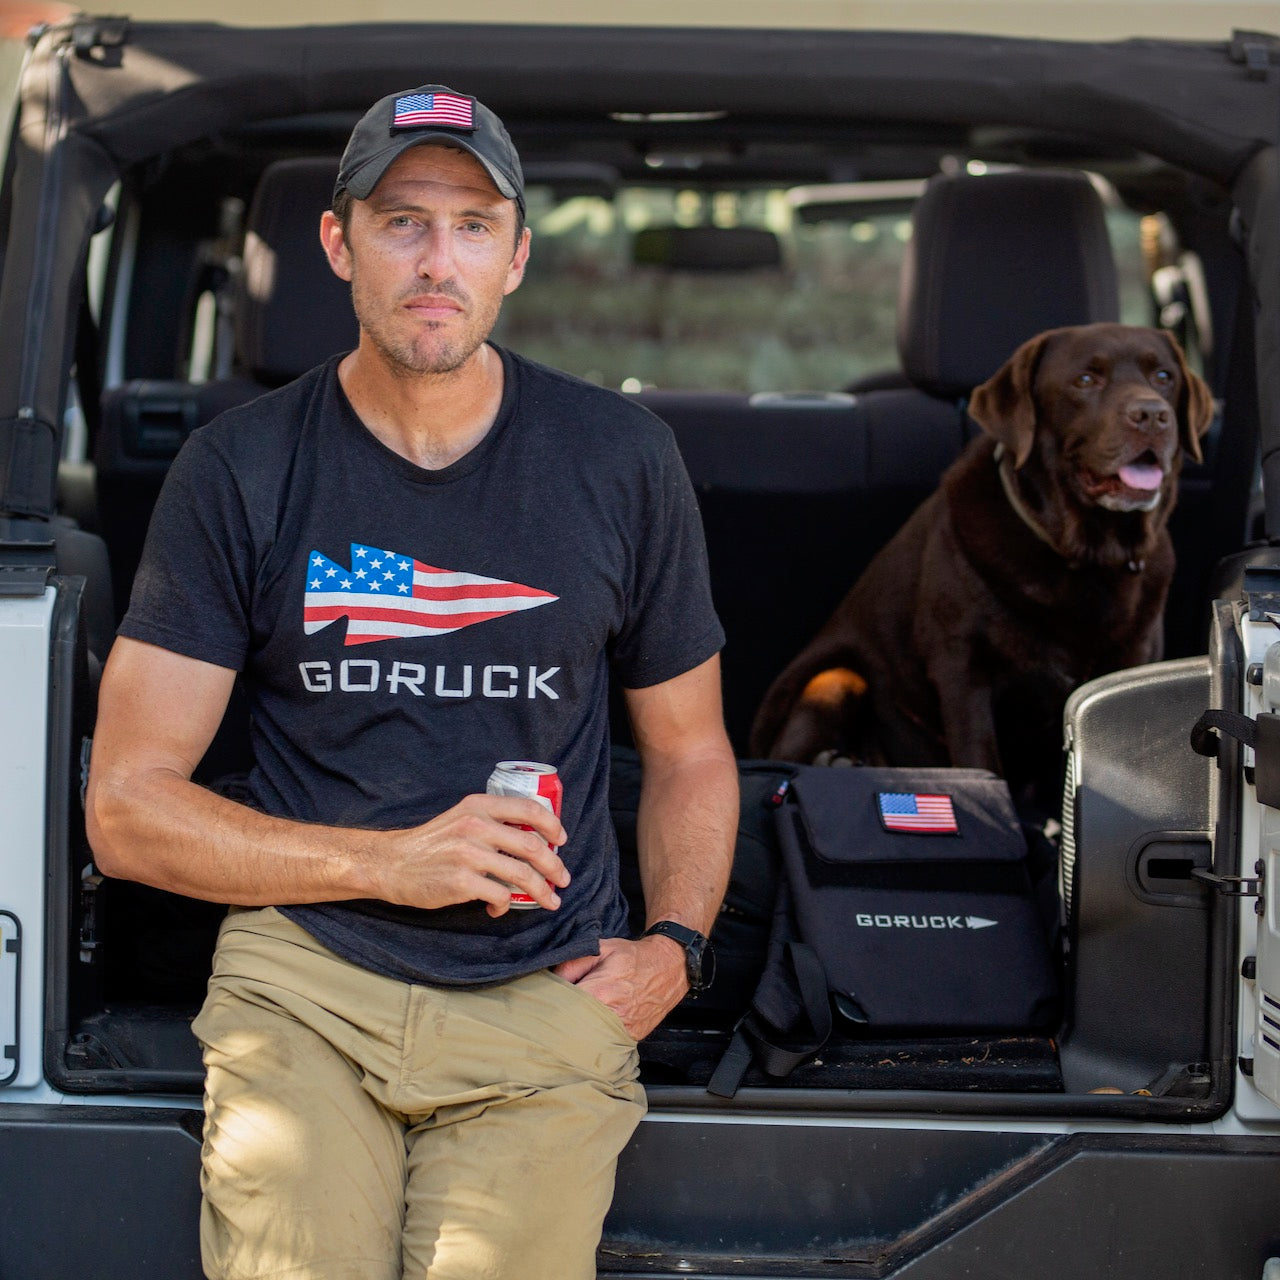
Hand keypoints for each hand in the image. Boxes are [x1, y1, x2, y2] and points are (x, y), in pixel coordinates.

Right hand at [372, 793, 568, 915]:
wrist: (392, 864)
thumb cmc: (431, 844)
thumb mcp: (461, 818)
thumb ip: (491, 821)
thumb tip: (533, 838)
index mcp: (479, 806)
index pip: (528, 808)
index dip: (552, 825)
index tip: (561, 841)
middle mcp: (476, 825)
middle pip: (533, 846)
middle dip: (555, 867)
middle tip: (563, 879)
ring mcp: (469, 854)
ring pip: (523, 874)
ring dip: (542, 891)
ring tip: (550, 900)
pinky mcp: (461, 881)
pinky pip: (500, 896)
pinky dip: (505, 906)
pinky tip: (498, 909)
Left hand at [554, 934, 687, 1039]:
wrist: (668, 968)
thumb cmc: (633, 957)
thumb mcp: (600, 948)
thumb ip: (571, 964)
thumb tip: (550, 982)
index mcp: (599, 993)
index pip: (560, 1008)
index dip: (548, 1006)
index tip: (541, 1003)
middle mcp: (611, 1017)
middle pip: (571, 1030)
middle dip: (558, 1024)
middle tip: (549, 1018)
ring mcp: (622, 1032)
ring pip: (586, 1042)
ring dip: (574, 1036)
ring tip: (567, 1025)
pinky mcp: (630, 1040)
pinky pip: (604, 1047)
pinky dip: (592, 1041)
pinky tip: (586, 1032)